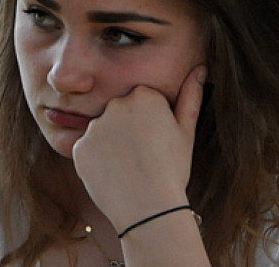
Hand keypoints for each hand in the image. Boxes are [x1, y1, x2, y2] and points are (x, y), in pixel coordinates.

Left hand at [72, 65, 206, 232]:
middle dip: (127, 128)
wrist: (149, 210)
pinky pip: (87, 150)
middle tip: (143, 155)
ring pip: (102, 130)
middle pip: (119, 111)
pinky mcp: (79, 148)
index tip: (156, 141)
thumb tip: (200, 68)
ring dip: (111, 144)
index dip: (150, 122)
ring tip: (128, 167)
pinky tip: (113, 174)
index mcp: (143, 95)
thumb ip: (191, 96)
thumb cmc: (173, 169)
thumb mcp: (186, 131)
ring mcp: (95, 126)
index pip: (141, 99)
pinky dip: (97, 160)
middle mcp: (116, 104)